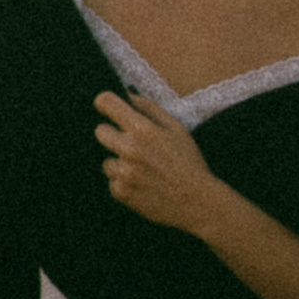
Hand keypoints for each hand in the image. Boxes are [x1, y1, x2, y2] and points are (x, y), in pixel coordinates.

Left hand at [91, 89, 228, 238]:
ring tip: (143, 170)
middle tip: (129, 143)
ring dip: (120, 163)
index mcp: (143, 129)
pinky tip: (143, 185)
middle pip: (100, 131)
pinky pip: (112, 182)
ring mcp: (124, 172)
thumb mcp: (176, 128)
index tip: (107, 108)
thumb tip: (127, 95)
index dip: (105, 103)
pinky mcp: (122, 192)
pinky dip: (124, 184)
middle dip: (112, 134)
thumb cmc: (189, 163)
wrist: (198, 203)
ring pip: (107, 160)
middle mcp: (130, 148)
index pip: (106, 102)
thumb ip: (150, 108)